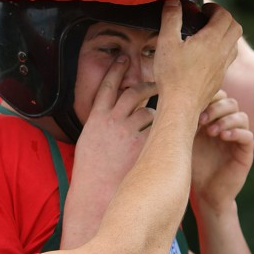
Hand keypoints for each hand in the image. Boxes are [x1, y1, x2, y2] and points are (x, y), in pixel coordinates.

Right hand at [69, 55, 156, 211]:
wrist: (94, 195)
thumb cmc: (90, 173)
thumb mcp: (87, 143)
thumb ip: (99, 127)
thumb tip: (109, 117)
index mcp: (96, 118)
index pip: (107, 86)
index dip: (116, 70)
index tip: (123, 59)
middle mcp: (112, 121)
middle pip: (132, 92)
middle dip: (146, 85)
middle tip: (156, 83)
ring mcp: (128, 132)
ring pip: (148, 111)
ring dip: (155, 113)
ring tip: (162, 114)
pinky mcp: (141, 145)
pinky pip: (156, 130)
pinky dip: (160, 131)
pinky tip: (166, 134)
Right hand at [153, 1, 241, 115]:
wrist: (181, 105)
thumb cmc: (172, 75)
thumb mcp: (166, 42)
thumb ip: (171, 18)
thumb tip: (173, 0)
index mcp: (212, 40)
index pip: (225, 15)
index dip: (215, 8)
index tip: (203, 9)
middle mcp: (222, 52)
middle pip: (235, 28)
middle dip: (224, 19)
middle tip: (208, 19)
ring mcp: (223, 66)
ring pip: (234, 44)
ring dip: (226, 35)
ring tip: (209, 35)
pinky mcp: (220, 78)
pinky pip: (228, 59)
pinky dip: (223, 50)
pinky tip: (207, 55)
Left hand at [191, 91, 253, 210]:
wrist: (204, 194)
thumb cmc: (191, 167)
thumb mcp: (185, 141)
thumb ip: (183, 122)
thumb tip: (170, 100)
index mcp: (213, 119)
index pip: (218, 96)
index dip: (208, 98)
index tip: (192, 109)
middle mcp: (228, 125)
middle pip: (230, 102)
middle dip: (216, 107)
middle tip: (201, 120)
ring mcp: (238, 138)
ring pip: (241, 116)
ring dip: (225, 120)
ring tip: (210, 132)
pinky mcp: (245, 152)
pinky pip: (247, 135)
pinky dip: (236, 132)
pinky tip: (222, 137)